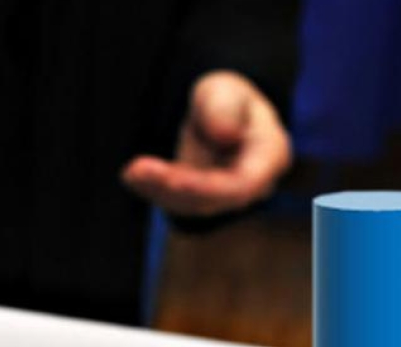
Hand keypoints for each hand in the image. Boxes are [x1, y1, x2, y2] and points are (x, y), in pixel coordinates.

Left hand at [122, 70, 291, 215]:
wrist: (217, 106)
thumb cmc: (227, 96)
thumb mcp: (226, 88)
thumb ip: (226, 107)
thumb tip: (225, 135)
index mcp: (270, 156)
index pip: (240, 185)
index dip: (206, 187)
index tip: (173, 179)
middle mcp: (251, 183)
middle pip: (211, 198)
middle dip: (173, 188)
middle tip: (136, 171)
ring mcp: (225, 194)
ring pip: (190, 204)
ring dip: (158, 190)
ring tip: (131, 173)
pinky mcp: (200, 196)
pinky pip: (176, 199)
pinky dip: (152, 189)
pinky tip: (131, 177)